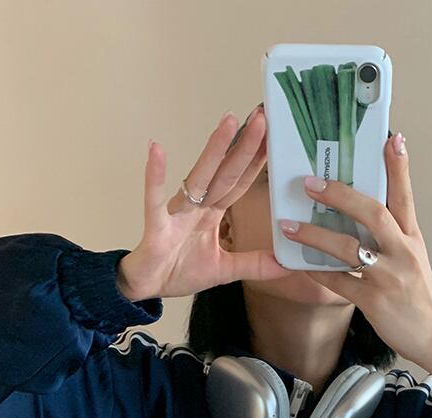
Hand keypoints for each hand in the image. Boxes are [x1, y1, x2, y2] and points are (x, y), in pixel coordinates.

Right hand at [117, 107, 291, 300]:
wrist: (146, 286)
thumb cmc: (179, 271)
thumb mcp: (224, 270)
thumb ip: (253, 265)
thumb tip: (285, 266)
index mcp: (212, 214)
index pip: (239, 183)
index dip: (256, 162)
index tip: (273, 137)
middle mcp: (196, 207)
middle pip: (225, 173)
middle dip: (244, 147)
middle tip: (262, 117)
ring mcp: (176, 213)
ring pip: (199, 178)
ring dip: (213, 150)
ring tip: (229, 122)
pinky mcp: (156, 226)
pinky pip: (154, 199)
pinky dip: (154, 176)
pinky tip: (157, 150)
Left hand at [278, 133, 431, 366]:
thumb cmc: (417, 295)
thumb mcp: (413, 257)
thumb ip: (393, 233)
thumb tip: (366, 209)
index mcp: (412, 237)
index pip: (405, 195)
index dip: (398, 167)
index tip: (391, 139)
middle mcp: (402, 252)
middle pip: (373, 213)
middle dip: (340, 195)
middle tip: (311, 183)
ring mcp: (388, 276)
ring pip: (349, 248)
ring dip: (315, 234)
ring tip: (288, 225)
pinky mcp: (374, 300)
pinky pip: (339, 282)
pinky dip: (316, 271)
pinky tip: (297, 263)